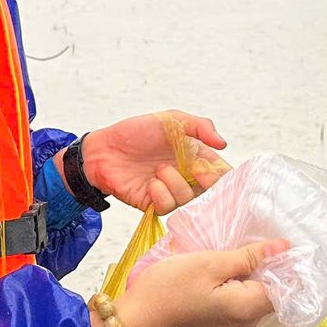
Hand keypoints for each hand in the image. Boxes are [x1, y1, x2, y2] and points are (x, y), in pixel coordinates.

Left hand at [80, 111, 227, 213]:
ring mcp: (170, 190)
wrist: (104, 149)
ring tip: (159, 169)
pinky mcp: (154, 203)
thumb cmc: (136, 132)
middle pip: (211, 190)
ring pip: (189, 199)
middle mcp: (185, 175)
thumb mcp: (171, 120)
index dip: (222, 173)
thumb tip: (223, 144)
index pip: (220, 170)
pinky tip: (150, 183)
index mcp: (194, 156)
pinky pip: (168, 207)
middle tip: (197, 171)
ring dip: (176, 182)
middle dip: (208, 182)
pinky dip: (161, 194)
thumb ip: (200, 126)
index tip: (210, 166)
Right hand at [113, 238, 287, 326]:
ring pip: (255, 294)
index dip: (291, 264)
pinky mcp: (219, 324)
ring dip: (252, 272)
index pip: (288, 288)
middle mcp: (247, 323)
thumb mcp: (209, 264)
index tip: (286, 240)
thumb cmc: (168, 290)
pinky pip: (239, 300)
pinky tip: (226, 265)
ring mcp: (232, 326)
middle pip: (273, 291)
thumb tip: (284, 248)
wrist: (132, 324)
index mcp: (248, 309)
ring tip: (242, 246)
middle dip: (271, 265)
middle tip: (261, 236)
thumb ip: (248, 258)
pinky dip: (238, 282)